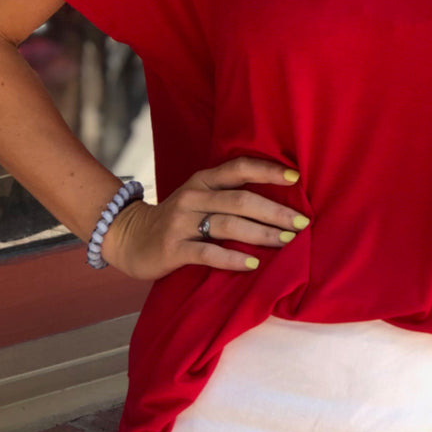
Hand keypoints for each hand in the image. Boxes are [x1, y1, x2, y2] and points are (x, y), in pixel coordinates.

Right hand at [100, 157, 307, 280]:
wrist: (128, 237)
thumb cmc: (177, 219)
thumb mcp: (199, 197)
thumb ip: (229, 195)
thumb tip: (278, 201)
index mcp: (203, 180)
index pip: (239, 168)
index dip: (267, 171)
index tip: (296, 178)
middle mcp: (193, 196)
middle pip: (241, 200)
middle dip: (275, 211)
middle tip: (302, 222)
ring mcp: (181, 222)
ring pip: (228, 224)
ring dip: (261, 234)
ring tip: (286, 241)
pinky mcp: (172, 248)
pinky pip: (207, 252)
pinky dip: (232, 258)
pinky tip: (252, 263)